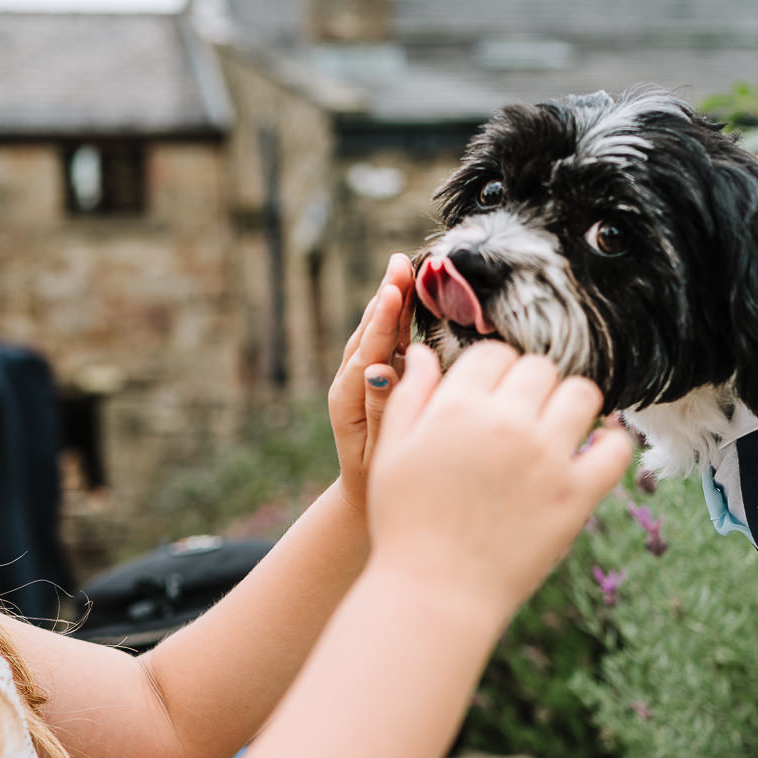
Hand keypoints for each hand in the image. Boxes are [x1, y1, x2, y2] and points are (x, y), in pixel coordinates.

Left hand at [329, 253, 414, 513]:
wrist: (364, 494)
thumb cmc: (377, 479)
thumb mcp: (378, 451)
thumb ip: (378, 409)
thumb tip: (376, 370)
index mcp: (347, 399)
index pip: (367, 352)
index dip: (382, 321)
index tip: (393, 290)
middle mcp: (350, 381)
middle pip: (368, 332)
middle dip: (385, 297)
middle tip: (399, 262)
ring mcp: (362, 377)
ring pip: (375, 331)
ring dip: (390, 299)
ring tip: (402, 267)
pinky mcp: (375, 376)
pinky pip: (385, 340)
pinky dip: (398, 315)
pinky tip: (410, 292)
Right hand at [366, 342, 632, 613]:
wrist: (434, 593)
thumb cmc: (404, 524)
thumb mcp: (391, 453)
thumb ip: (409, 395)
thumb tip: (424, 351)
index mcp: (457, 407)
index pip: (493, 354)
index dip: (492, 370)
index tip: (491, 395)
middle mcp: (506, 423)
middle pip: (539, 368)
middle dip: (529, 384)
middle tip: (522, 413)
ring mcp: (546, 458)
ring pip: (582, 394)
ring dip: (571, 403)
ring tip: (558, 426)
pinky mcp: (576, 495)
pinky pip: (616, 449)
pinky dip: (612, 443)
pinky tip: (595, 449)